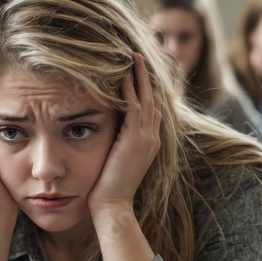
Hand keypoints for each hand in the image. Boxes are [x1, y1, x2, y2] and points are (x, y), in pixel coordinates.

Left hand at [88, 53, 160, 216]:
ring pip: (146, 99)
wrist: (112, 204)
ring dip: (139, 76)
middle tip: (137, 56)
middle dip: (145, 76)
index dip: (147, 88)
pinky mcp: (134, 140)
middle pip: (153, 98)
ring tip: (132, 57)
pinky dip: (130, 90)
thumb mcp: (116, 158)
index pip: (152, 108)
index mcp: (149, 142)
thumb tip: (107, 126)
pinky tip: (123, 75)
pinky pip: (135, 108)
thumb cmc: (108, 185)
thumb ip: (117, 140)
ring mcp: (146, 139)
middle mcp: (152, 138)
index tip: (138, 70)